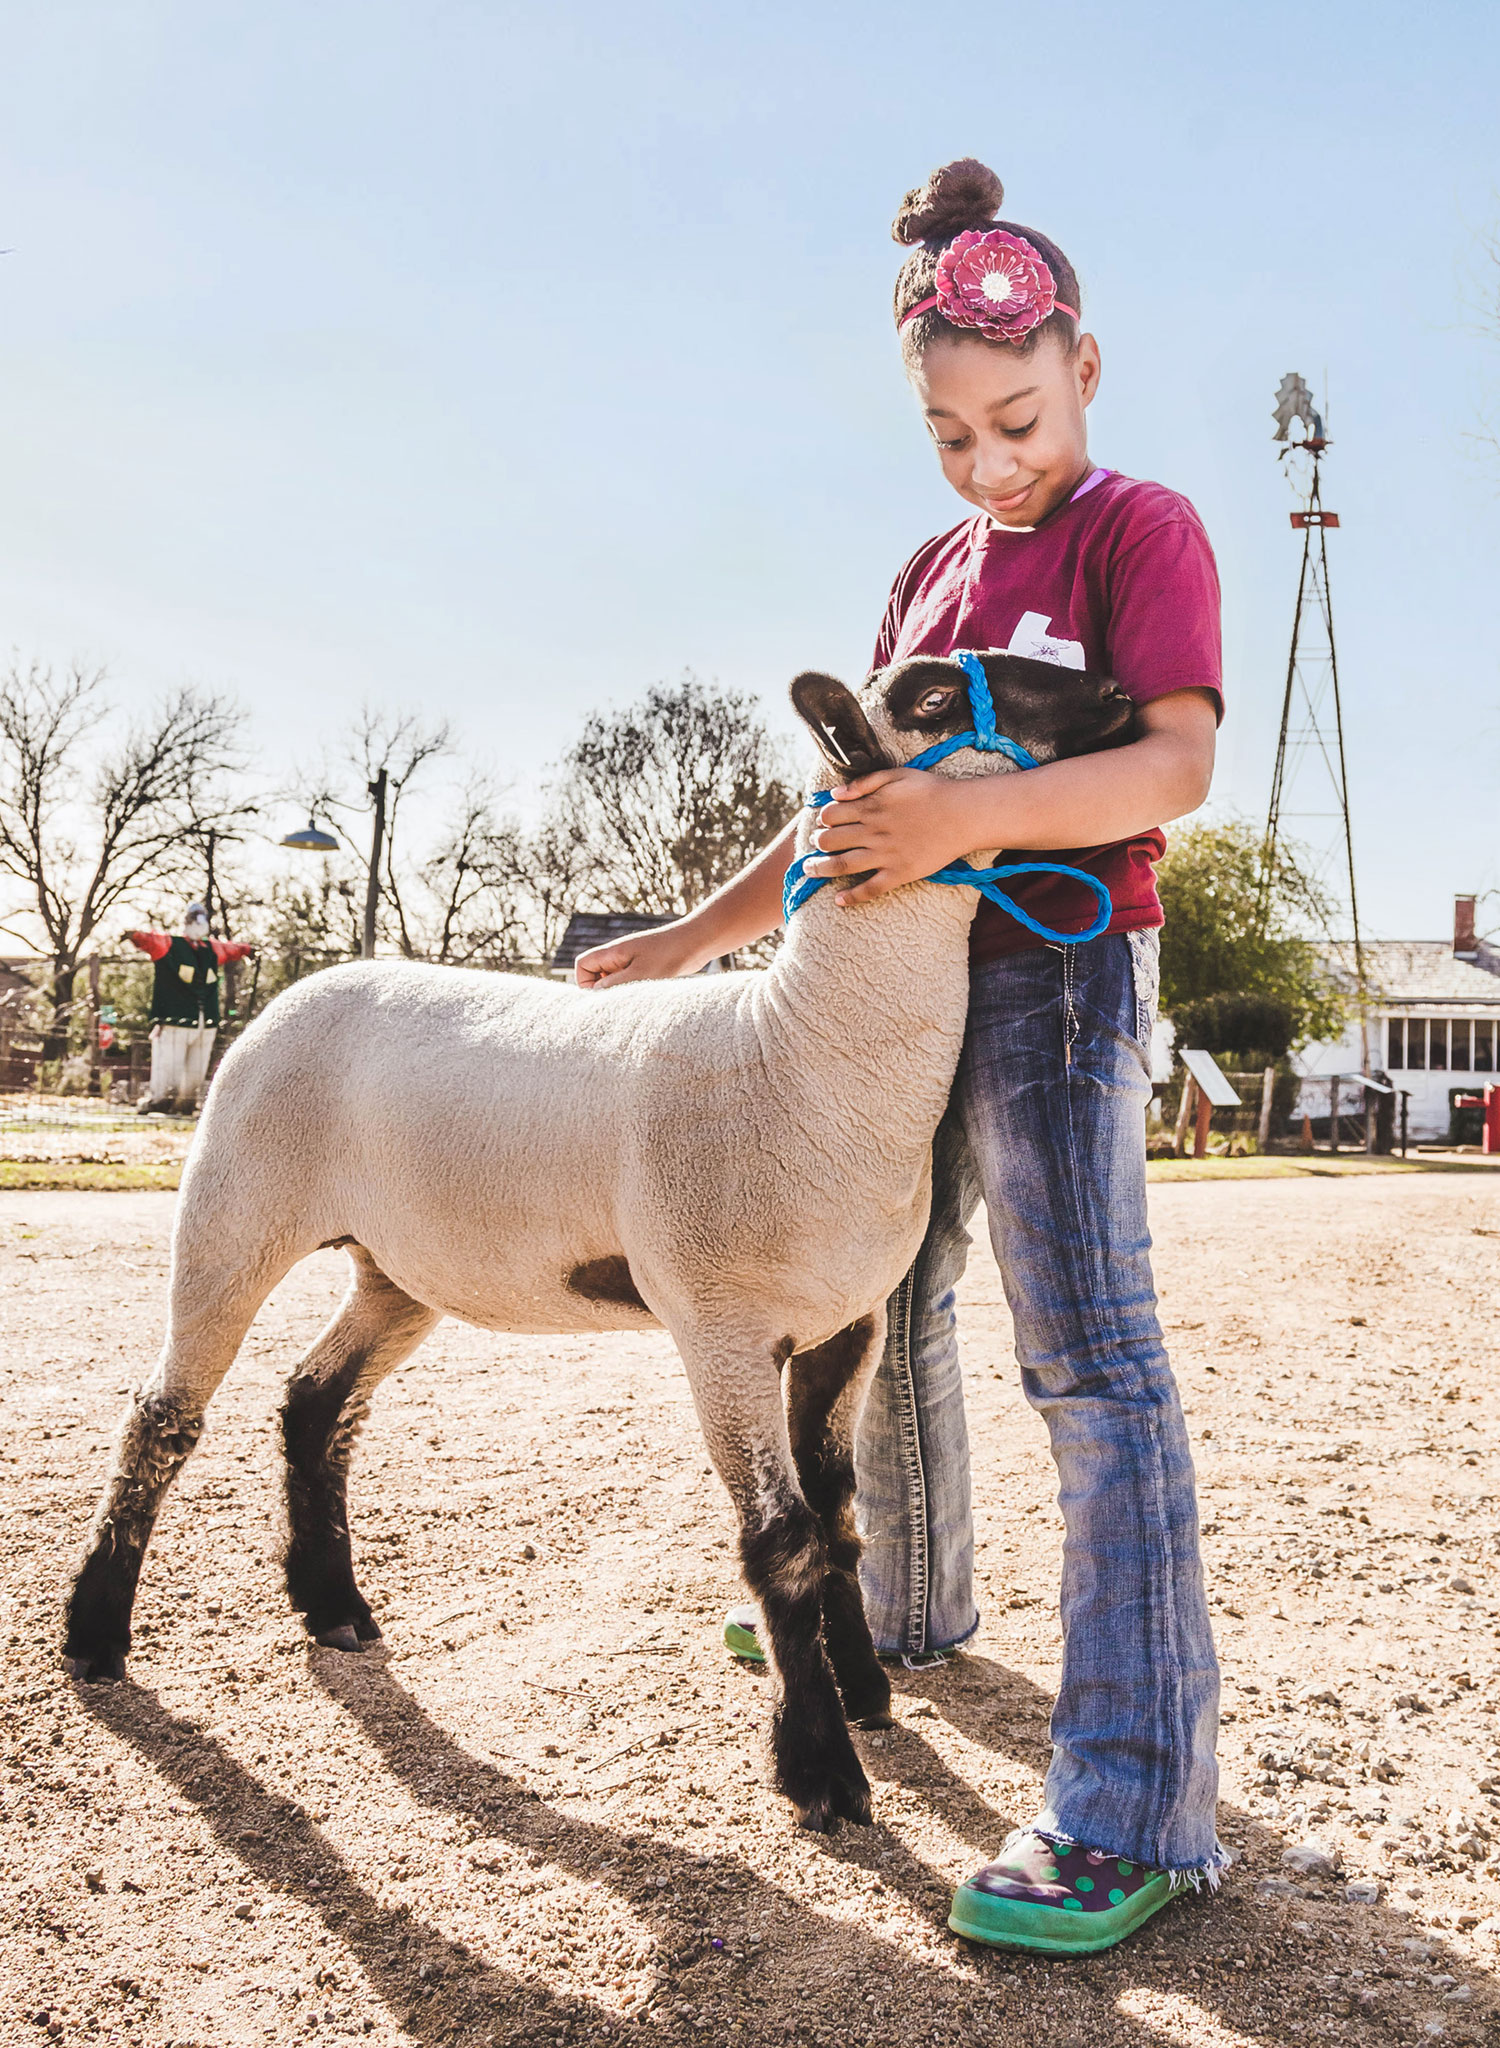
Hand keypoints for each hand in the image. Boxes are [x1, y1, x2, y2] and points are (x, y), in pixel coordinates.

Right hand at [575, 920, 709, 988]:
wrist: (697, 941)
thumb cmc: (669, 955)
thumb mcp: (639, 975)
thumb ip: (614, 985)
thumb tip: (594, 994)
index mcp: (613, 952)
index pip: (583, 965)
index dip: (585, 983)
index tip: (602, 995)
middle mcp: (619, 955)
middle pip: (596, 975)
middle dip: (603, 991)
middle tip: (621, 1001)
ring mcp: (632, 961)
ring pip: (613, 980)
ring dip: (620, 992)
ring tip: (638, 997)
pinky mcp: (646, 968)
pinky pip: (629, 981)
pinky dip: (633, 991)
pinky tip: (648, 995)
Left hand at [806, 768, 987, 906]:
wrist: (963, 815)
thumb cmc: (931, 791)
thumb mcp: (897, 775)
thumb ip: (864, 782)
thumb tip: (835, 794)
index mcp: (871, 807)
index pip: (831, 814)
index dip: (822, 818)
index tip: (824, 821)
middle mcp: (873, 832)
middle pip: (831, 840)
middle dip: (817, 842)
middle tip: (815, 845)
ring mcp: (885, 855)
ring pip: (842, 865)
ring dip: (821, 869)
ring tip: (810, 870)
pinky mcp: (899, 873)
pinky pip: (870, 889)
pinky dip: (852, 897)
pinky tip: (839, 901)